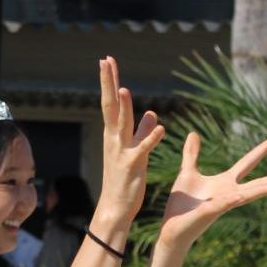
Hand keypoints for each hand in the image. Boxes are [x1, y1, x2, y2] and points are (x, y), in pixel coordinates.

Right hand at [97, 57, 163, 222]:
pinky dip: (151, 138)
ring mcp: (121, 152)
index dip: (110, 81)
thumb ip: (143, 131)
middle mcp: (113, 139)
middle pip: (110, 106)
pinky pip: (142, 150)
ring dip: (124, 107)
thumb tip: (152, 114)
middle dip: (109, 83)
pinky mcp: (132, 166)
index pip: (111, 102)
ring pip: (122, 125)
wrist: (116, 206)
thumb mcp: (135, 151)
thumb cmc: (124, 179)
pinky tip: (161, 128)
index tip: (107, 60)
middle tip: (105, 61)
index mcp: (114, 134)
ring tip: (125, 89)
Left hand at [159, 133, 266, 247]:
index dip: (262, 150)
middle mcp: (230, 193)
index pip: (248, 163)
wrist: (172, 228)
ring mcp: (224, 203)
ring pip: (250, 194)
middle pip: (261, 182)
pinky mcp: (212, 211)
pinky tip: (242, 195)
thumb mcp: (187, 172)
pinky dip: (234, 199)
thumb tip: (193, 134)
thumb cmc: (181, 204)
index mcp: (225, 183)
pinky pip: (225, 204)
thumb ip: (192, 155)